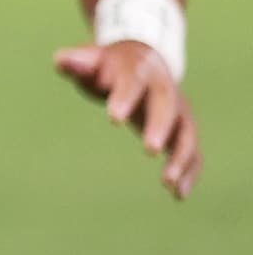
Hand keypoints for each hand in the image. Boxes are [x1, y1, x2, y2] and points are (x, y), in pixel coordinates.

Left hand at [52, 38, 200, 197]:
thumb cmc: (107, 65)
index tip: (112, 118)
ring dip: (181, 156)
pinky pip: (192, 149)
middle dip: (160, 126)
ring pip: (186, 131)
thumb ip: (77, 62)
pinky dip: (189, 170)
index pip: (133, 81)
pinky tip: (178, 194)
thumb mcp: (90, 60)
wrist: (141, 60)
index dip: (125, 97)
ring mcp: (178, 108)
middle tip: (149, 149)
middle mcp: (164, 87)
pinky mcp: (183, 127)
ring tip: (167, 183)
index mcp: (138, 68)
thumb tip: (61, 59)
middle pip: (168, 105)